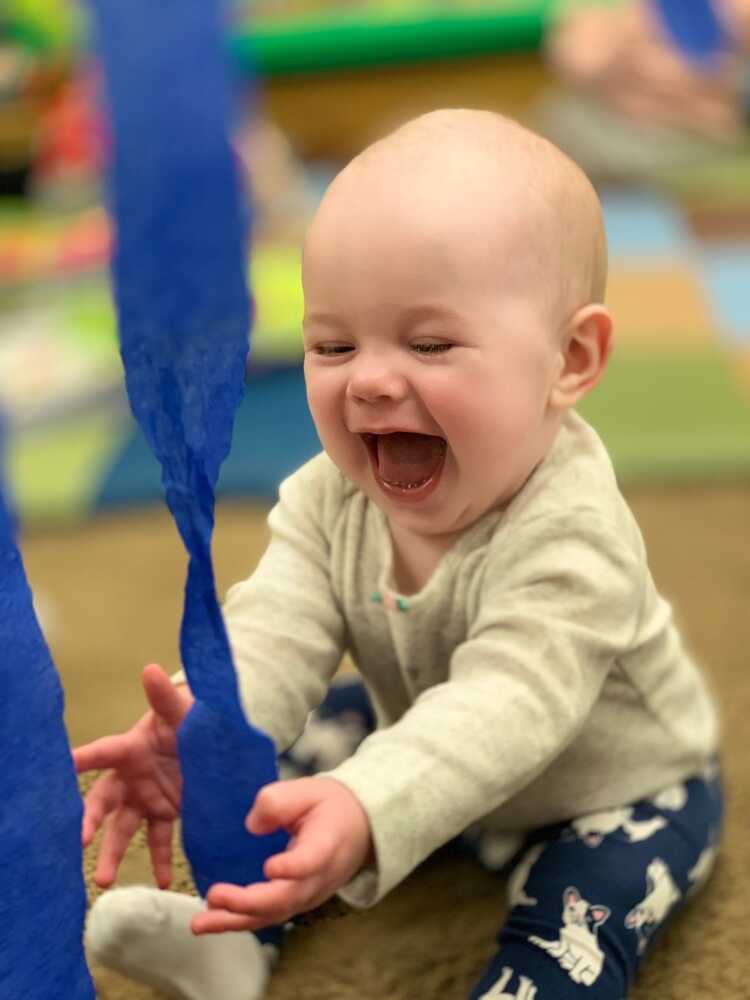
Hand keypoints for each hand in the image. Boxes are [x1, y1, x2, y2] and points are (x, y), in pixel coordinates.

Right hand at [73, 663, 193, 887]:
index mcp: (131, 748)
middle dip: (88, 822)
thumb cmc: (190, 718)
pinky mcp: (166, 813)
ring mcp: (146, 798)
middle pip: (102, 802)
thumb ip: (166, 697)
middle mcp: (131, 777)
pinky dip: (159, 861)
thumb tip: (150, 668)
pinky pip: (159, 840)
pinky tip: (161, 882)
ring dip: (113, 853)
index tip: (57, 770)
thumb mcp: (183, 710)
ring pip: (123, 829)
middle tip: (77, 843)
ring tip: (104, 881)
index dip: (80, 761)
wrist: (213, 738)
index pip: (101, 753)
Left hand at [191, 777, 372, 933]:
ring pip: (273, 914)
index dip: (293, 868)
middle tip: (215, 895)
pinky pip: (268, 916)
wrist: (357, 829)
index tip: (270, 867)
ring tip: (201, 923)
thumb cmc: (330, 807)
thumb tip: (252, 826)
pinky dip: (240, 921)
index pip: (312, 861)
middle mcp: (319, 877)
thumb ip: (279, 801)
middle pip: (285, 898)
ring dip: (236, 921)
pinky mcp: (295, 902)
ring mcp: (308, 895)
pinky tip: (213, 920)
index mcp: (327, 843)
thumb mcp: (309, 790)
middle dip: (247, 903)